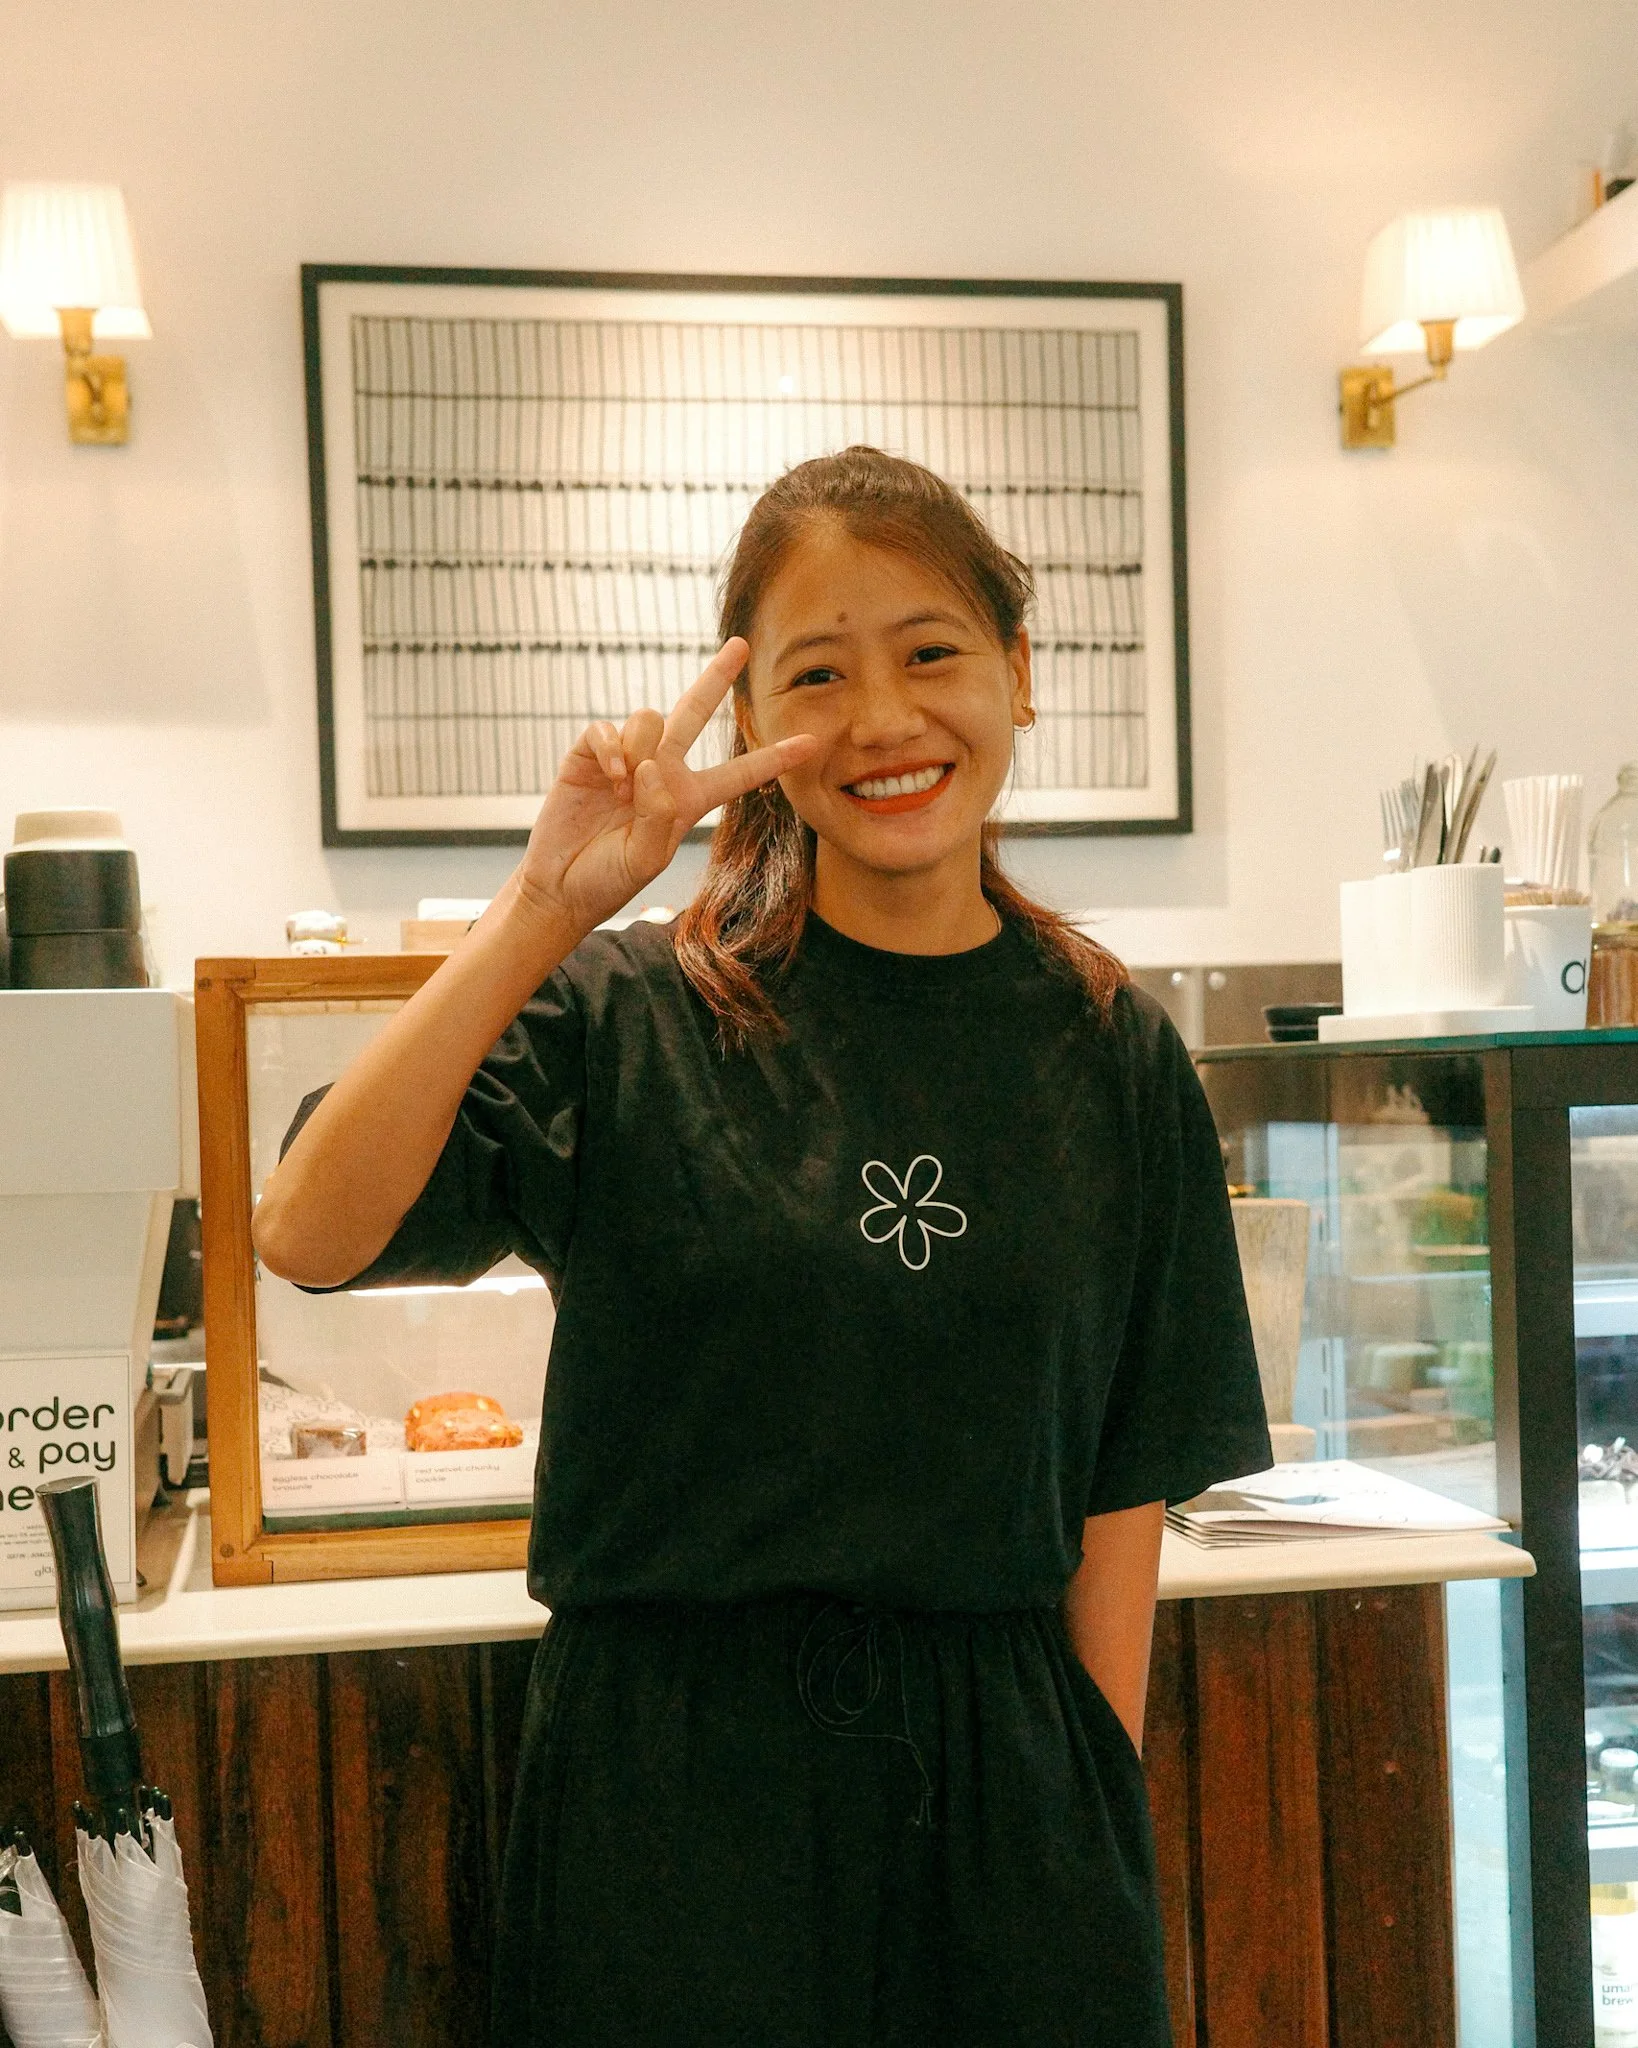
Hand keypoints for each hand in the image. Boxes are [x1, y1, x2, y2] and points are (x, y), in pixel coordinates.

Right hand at [514, 639, 814, 938]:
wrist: (560, 885)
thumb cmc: (608, 879)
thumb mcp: (646, 859)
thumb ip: (658, 817)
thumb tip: (651, 767)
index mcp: (689, 799)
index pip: (740, 774)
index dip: (774, 760)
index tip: (812, 744)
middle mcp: (662, 771)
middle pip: (695, 712)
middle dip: (716, 678)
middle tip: (741, 645)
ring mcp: (627, 758)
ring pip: (649, 719)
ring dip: (640, 749)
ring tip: (623, 789)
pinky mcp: (590, 754)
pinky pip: (607, 728)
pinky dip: (610, 748)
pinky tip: (609, 775)